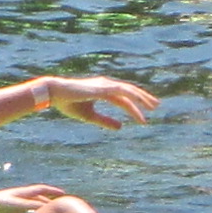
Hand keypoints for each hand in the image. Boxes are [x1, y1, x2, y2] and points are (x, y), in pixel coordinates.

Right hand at [35, 75, 158, 130]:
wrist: (55, 93)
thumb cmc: (68, 104)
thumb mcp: (89, 116)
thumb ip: (105, 121)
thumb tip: (121, 127)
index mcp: (102, 90)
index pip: (123, 98)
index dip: (133, 106)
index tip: (143, 116)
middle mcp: (106, 85)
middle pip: (130, 91)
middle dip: (143, 98)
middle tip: (156, 105)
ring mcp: (106, 85)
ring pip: (129, 91)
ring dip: (142, 99)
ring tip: (153, 108)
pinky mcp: (104, 88)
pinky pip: (123, 95)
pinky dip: (133, 102)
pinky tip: (141, 109)